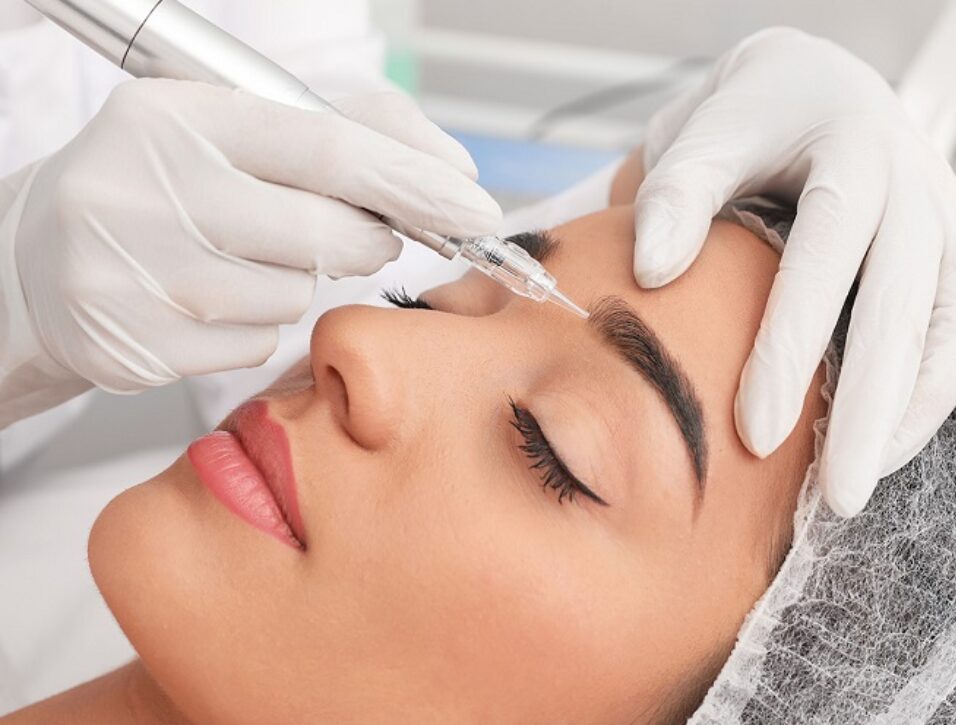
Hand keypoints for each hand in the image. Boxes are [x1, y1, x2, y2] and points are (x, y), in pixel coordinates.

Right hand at [2, 79, 499, 407]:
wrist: (37, 257)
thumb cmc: (163, 181)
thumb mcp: (238, 126)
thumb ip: (353, 128)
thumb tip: (452, 171)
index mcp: (180, 118)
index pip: (330, 150)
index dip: (415, 182)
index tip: (474, 208)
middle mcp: (146, 190)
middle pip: (328, 236)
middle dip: (366, 240)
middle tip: (353, 231)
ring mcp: (134, 274)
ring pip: (295, 297)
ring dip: (295, 281)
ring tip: (237, 254)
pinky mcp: (133, 346)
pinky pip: (254, 344)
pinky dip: (254, 324)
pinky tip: (207, 298)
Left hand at [631, 28, 955, 515]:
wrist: (816, 84)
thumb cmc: (750, 118)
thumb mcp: (704, 131)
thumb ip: (678, 191)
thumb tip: (652, 272)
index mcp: (850, 150)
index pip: (826, 258)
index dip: (793, 348)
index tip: (757, 435)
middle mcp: (914, 186)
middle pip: (907, 308)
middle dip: (875, 412)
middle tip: (840, 498)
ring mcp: (946, 218)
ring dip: (925, 406)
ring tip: (875, 474)